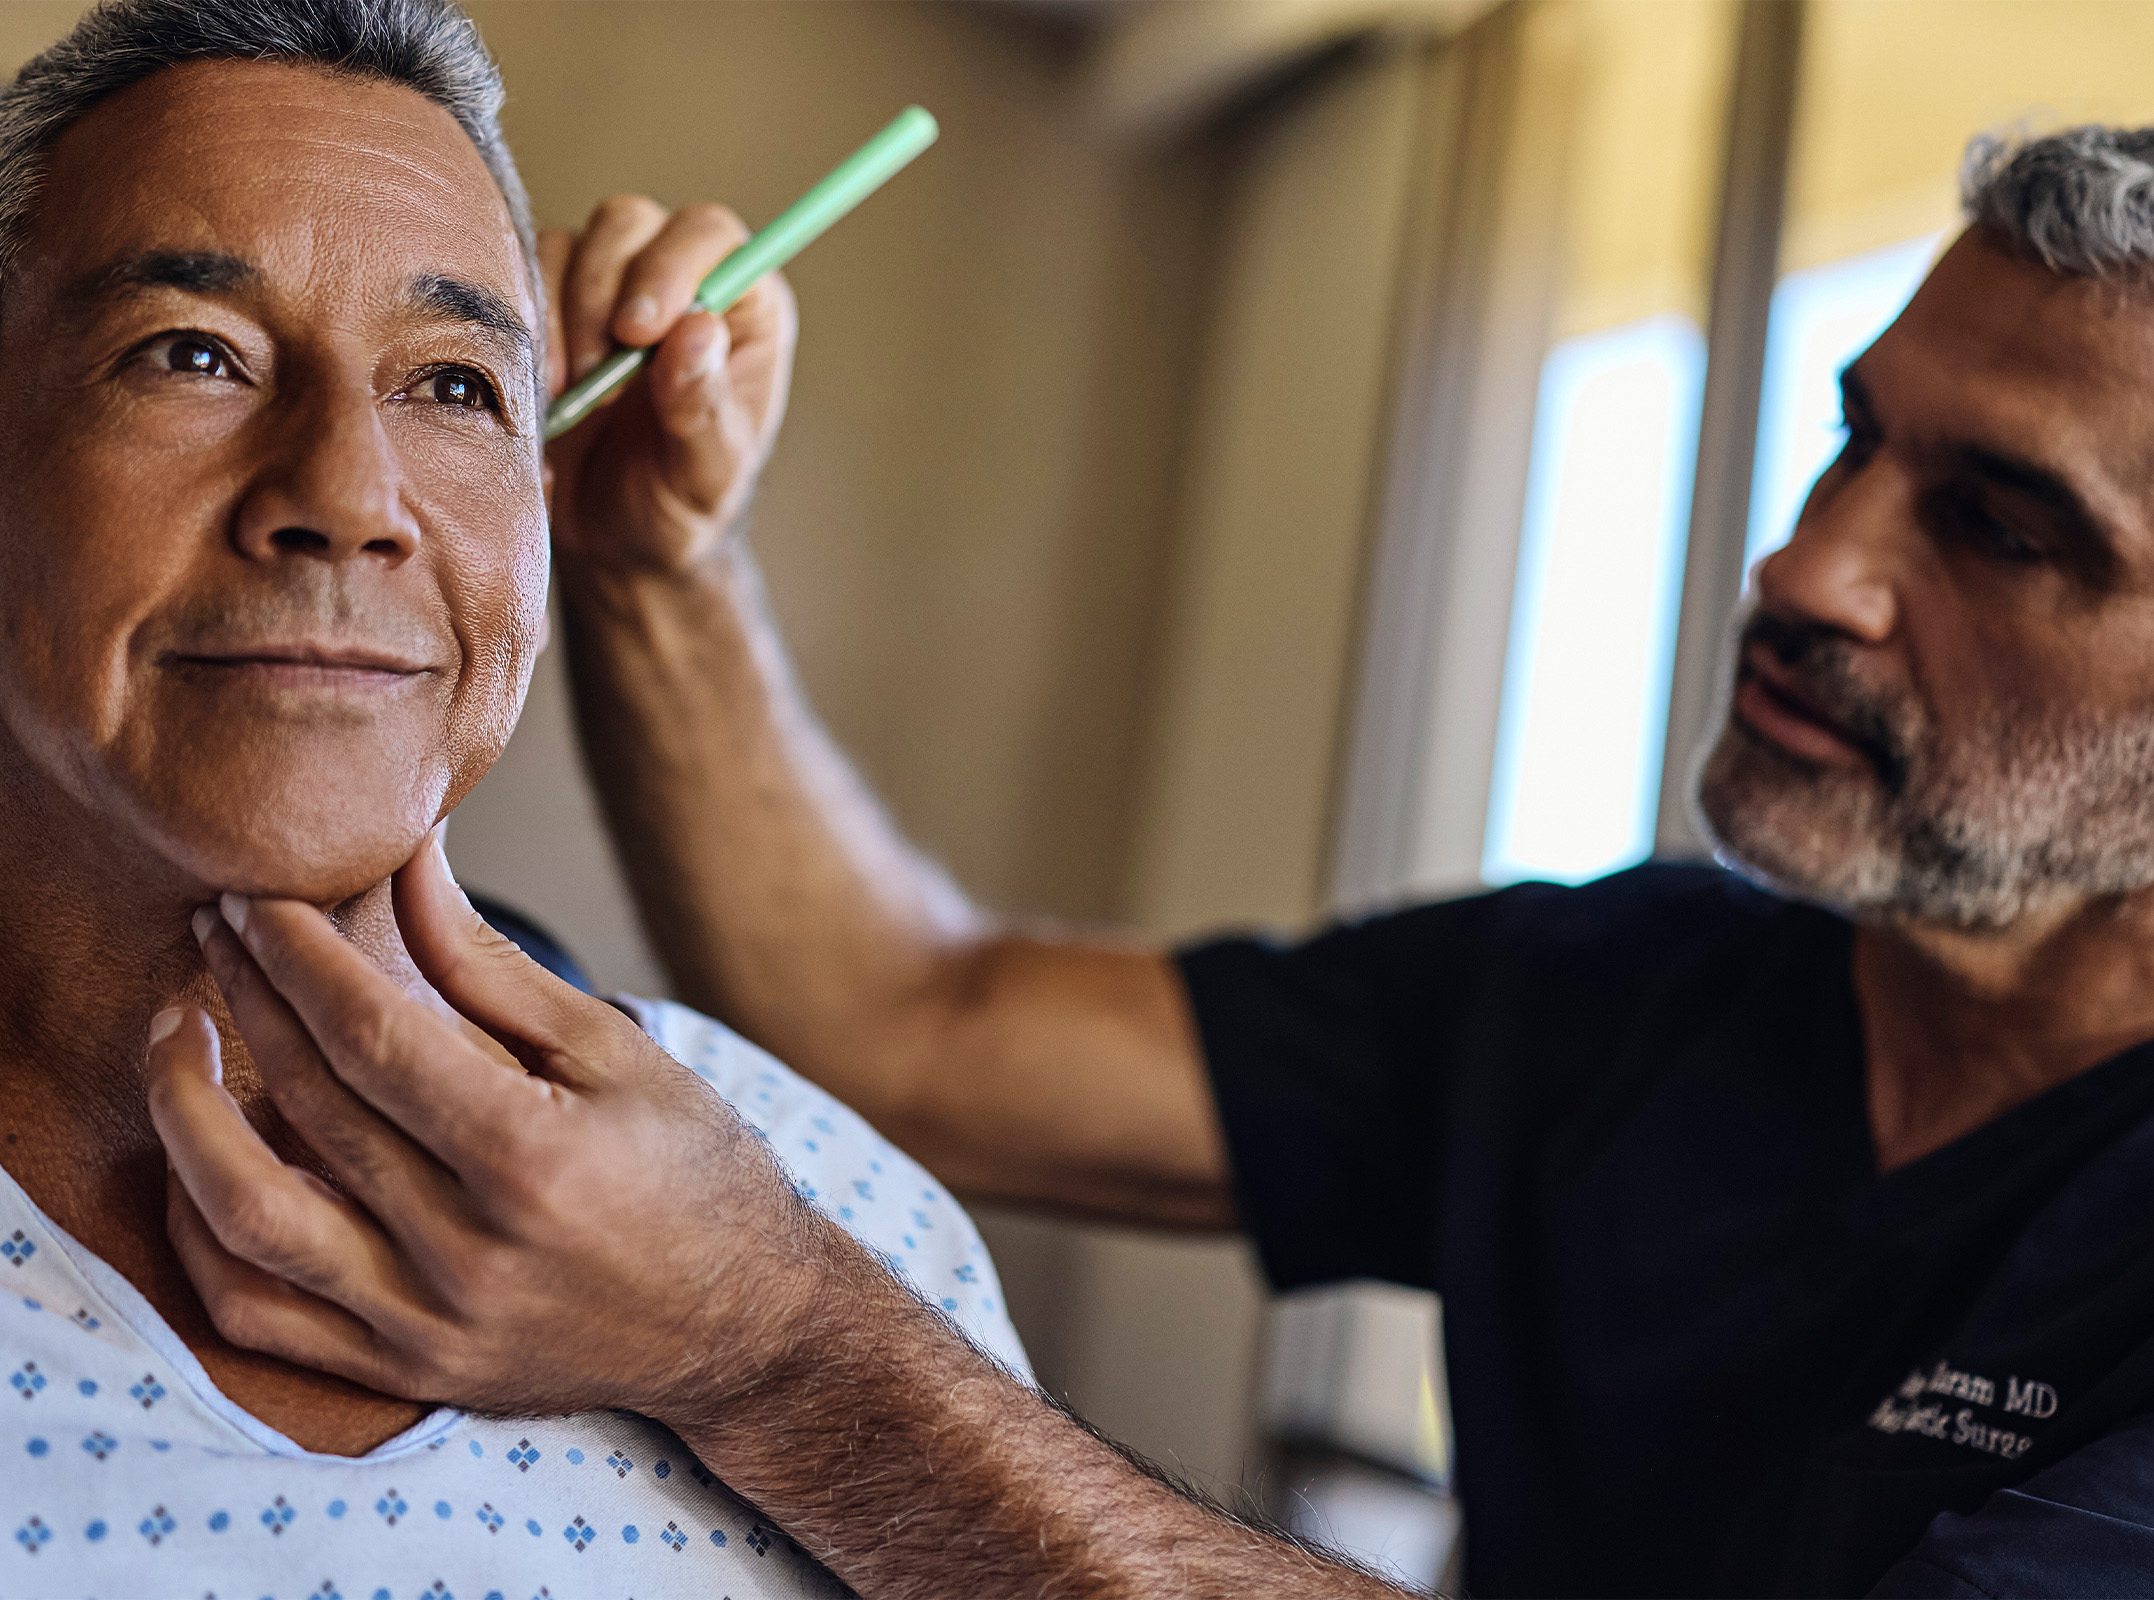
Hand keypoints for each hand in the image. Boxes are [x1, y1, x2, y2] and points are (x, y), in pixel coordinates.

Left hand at [143, 836, 841, 1423]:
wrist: (745, 1328)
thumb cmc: (696, 1174)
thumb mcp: (615, 1053)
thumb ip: (492, 965)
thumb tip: (409, 860)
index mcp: (534, 1160)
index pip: (373, 1038)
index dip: (297, 958)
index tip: (253, 900)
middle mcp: (471, 1252)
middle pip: (310, 1107)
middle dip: (244, 1000)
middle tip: (214, 931)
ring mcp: (431, 1323)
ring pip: (251, 1221)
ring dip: (189, 1117)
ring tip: (177, 1035)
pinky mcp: (408, 1370)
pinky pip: (257, 1313)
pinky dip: (201, 1233)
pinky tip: (194, 1157)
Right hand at [541, 197, 798, 574]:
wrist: (613, 539)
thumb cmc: (678, 505)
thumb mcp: (704, 473)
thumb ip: (704, 407)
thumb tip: (699, 331)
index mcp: (742, 308)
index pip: (710, 237)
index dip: (669, 266)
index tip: (638, 331)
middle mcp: (676, 280)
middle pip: (629, 225)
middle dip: (601, 295)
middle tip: (594, 376)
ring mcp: (607, 287)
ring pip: (568, 247)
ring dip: (557, 319)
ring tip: (569, 397)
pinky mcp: (548, 306)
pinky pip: (518, 282)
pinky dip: (519, 334)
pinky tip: (538, 395)